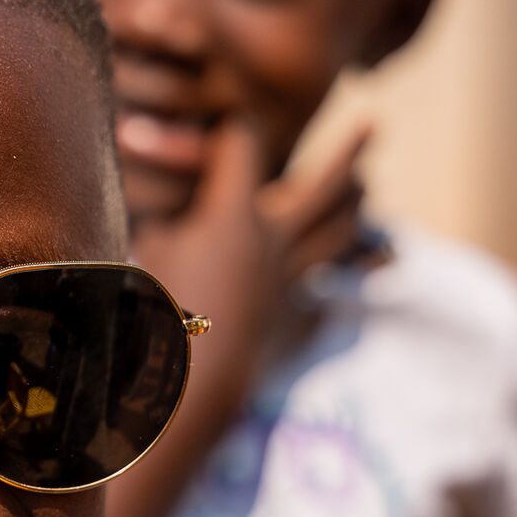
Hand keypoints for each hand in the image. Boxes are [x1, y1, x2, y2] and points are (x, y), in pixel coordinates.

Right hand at [135, 115, 371, 418]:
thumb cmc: (150, 317)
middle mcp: (274, 243)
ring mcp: (291, 284)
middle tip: (372, 125)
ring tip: (366, 188)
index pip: (242, 146)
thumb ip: (160, 218)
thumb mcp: (144, 255)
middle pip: (323, 186)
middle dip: (347, 153)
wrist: (184, 391)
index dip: (234, 130)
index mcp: (233, 217)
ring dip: (354, 206)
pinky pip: (330, 292)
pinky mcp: (295, 322)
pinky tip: (363, 266)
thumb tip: (164, 198)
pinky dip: (348, 275)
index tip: (232, 126)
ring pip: (339, 234)